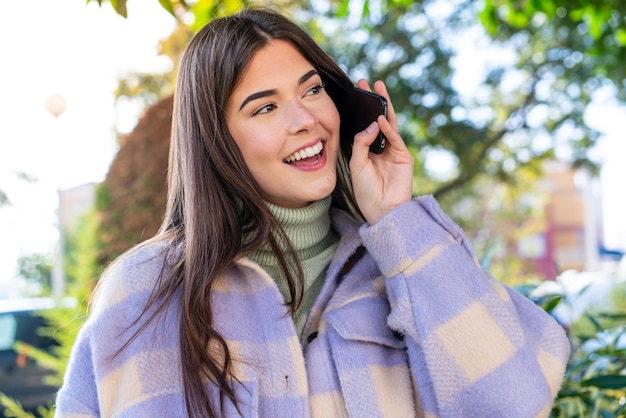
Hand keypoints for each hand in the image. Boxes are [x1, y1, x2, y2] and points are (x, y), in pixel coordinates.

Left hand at [349, 80, 413, 224]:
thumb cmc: (366, 191)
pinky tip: (381, 118)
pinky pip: (395, 138)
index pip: (366, 124)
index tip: (355, 92)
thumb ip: (362, 142)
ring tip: (378, 89)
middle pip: (379, 119)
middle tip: (367, 82)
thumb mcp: (357, 164)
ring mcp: (394, 150)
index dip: (362, 109)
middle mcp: (382, 147)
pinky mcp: (403, 156)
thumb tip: (373, 123)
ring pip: (390, 123)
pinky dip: (388, 128)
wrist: (381, 211)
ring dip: (385, 106)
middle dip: (374, 101)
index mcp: (369, 149)